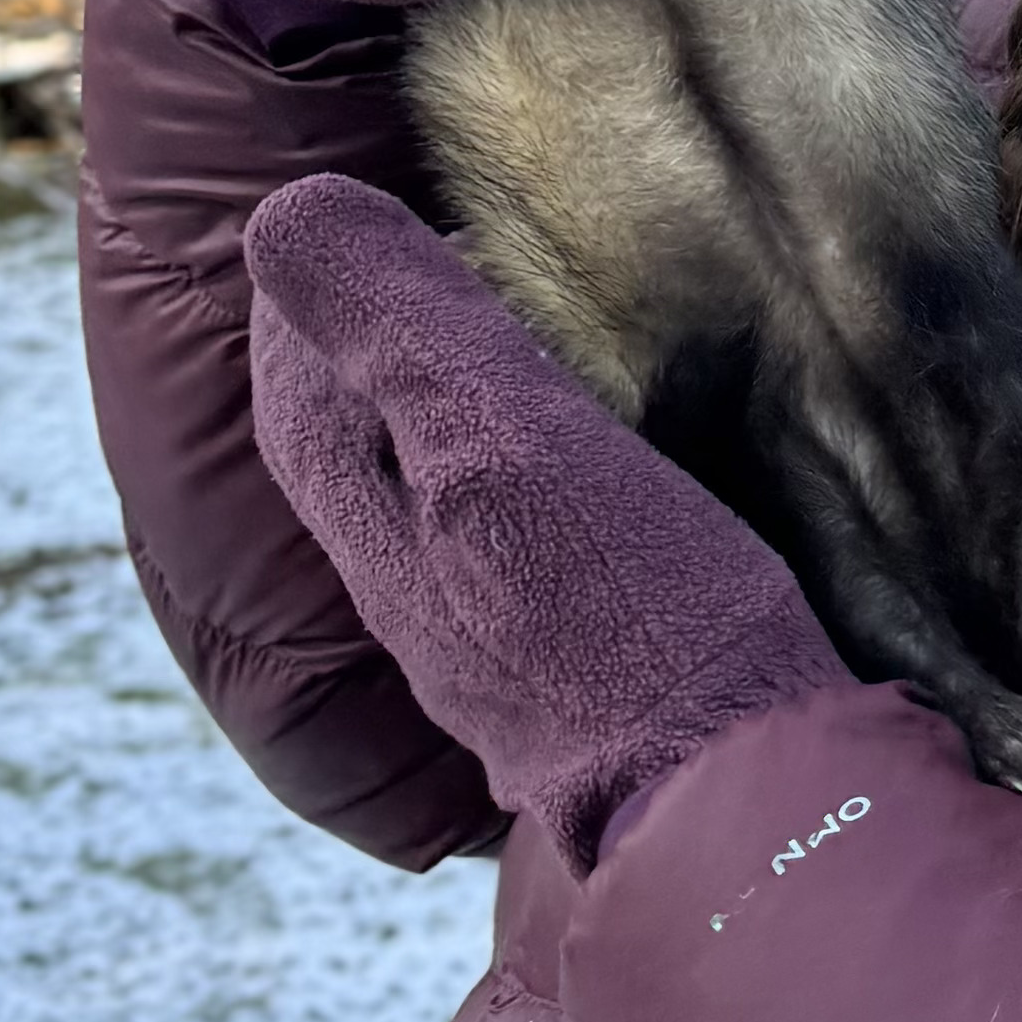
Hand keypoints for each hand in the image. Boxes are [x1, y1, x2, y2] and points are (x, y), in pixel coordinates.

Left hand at [242, 176, 843, 867]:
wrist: (739, 812)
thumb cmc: (627, 621)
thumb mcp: (507, 445)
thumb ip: (402, 334)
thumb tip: (282, 215)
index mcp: (379, 530)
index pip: (300, 390)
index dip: (319, 296)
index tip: (360, 209)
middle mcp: (415, 599)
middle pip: (361, 452)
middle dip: (379, 354)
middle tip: (434, 259)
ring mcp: (496, 652)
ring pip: (441, 506)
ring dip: (458, 418)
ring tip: (516, 347)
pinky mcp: (581, 683)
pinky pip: (518, 556)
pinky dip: (530, 483)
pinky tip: (597, 476)